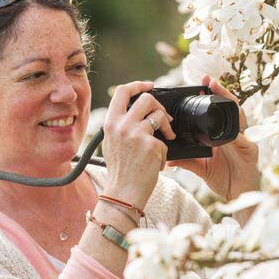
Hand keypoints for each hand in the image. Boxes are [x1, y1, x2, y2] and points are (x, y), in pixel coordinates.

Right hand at [102, 81, 175, 209]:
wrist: (123, 194)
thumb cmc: (120, 171)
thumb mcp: (113, 143)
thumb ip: (122, 125)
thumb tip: (138, 112)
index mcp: (111, 123)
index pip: (122, 91)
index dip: (138, 84)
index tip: (150, 85)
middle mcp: (122, 125)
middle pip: (147, 99)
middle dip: (160, 106)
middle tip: (164, 118)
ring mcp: (137, 134)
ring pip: (160, 116)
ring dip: (167, 127)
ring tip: (167, 138)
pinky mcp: (151, 145)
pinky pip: (164, 141)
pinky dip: (163, 153)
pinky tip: (157, 163)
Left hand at [167, 75, 259, 201]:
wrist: (237, 195)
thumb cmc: (224, 179)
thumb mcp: (201, 168)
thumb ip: (187, 160)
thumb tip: (168, 156)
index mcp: (223, 134)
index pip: (220, 110)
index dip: (214, 95)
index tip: (202, 82)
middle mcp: (235, 134)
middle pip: (231, 108)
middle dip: (223, 92)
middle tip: (210, 81)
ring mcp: (244, 141)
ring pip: (240, 118)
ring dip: (231, 106)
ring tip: (222, 96)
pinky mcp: (251, 152)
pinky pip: (244, 141)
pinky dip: (238, 136)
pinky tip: (232, 132)